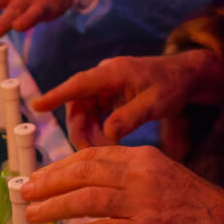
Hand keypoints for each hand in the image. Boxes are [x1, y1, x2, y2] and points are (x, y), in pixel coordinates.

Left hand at [22, 145, 223, 223]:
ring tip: (34, 214)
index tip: (41, 174)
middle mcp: (141, 175)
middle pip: (84, 171)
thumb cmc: (197, 211)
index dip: (61, 165)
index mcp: (144, 158)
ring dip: (54, 206)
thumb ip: (131, 179)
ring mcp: (143, 203)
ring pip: (86, 198)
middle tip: (27, 190)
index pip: (93, 154)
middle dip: (50, 180)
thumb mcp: (164, 180)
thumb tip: (92, 188)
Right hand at [32, 49, 223, 147]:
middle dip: (80, 128)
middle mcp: (106, 75)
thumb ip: (131, 117)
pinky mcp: (111, 94)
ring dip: (88, 131)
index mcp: (114, 72)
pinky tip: (106, 142)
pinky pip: (94, 113)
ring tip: (103, 149)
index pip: (79, 84)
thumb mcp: (156, 103)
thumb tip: (107, 133)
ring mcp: (107, 85)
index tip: (37, 106)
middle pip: (78, 102)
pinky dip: (96, 129)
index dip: (57, 95)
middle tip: (91, 151)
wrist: (185, 76)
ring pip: (85, 110)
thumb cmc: (172, 85)